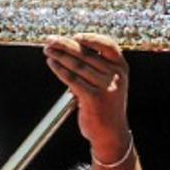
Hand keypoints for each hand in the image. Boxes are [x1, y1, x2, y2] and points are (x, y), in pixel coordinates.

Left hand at [44, 33, 129, 160]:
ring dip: (59, 56)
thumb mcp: (108, 83)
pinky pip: (72, 79)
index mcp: (121, 67)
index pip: (108, 45)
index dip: (90, 38)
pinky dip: (59, 70)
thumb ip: (95, 67)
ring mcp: (106, 87)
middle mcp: (116, 75)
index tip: (74, 35)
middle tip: (50, 40)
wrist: (110, 133)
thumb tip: (68, 48)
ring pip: (77, 65)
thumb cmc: (105, 105)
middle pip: (86, 54)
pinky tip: (52, 64)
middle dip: (65, 45)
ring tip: (47, 51)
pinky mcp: (94, 98)